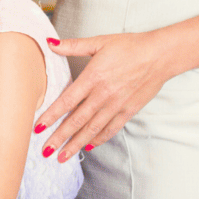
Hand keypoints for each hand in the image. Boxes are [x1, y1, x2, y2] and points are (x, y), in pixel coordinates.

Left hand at [36, 31, 165, 160]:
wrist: (160, 55)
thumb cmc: (130, 46)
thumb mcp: (99, 42)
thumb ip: (73, 45)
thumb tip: (50, 42)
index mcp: (93, 77)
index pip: (67, 101)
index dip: (52, 115)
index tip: (38, 127)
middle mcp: (103, 94)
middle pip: (77, 120)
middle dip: (60, 137)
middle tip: (46, 151)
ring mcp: (117, 104)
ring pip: (92, 128)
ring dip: (76, 144)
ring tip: (63, 156)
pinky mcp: (129, 110)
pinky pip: (111, 128)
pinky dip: (99, 139)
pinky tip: (88, 146)